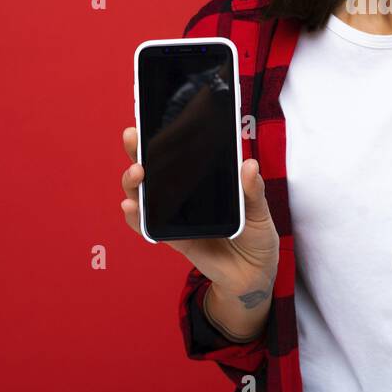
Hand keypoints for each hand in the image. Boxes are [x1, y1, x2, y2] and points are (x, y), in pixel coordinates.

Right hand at [118, 126, 278, 295]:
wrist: (254, 274)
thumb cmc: (257, 236)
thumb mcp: (260, 211)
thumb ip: (253, 192)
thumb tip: (249, 165)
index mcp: (206, 180)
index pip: (181, 153)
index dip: (164, 136)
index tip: (152, 117)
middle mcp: (186, 193)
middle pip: (155, 168)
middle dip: (139, 151)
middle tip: (134, 138)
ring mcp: (176, 215)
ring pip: (146, 194)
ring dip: (134, 182)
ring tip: (137, 173)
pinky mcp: (173, 237)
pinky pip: (149, 227)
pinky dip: (137, 217)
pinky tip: (131, 206)